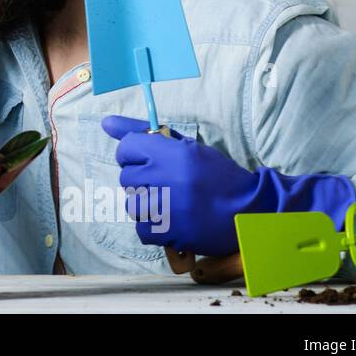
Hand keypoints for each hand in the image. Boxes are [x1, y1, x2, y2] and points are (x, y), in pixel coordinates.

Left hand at [101, 116, 354, 255]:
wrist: (250, 211)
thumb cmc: (218, 176)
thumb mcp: (186, 147)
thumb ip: (144, 133)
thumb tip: (106, 123)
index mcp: (171, 152)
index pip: (126, 148)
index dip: (134, 154)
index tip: (149, 160)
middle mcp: (165, 177)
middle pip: (126, 177)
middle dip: (142, 180)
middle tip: (167, 183)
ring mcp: (165, 206)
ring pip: (132, 203)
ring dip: (146, 204)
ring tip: (170, 203)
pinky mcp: (168, 232)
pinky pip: (141, 228)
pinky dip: (154, 227)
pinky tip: (172, 220)